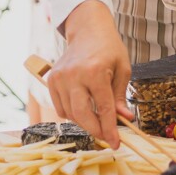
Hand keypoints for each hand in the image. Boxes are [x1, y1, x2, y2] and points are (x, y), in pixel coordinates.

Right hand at [50, 0, 131, 148]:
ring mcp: (60, 78)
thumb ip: (120, 96)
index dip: (110, 129)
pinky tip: (84, 105)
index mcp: (95, 72)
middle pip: (82, 115)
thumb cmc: (109, 49)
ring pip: (70, 114)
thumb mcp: (123, 69)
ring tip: (97, 117)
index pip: (103, 108)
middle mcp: (74, 75)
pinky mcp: (51, 79)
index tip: (116, 144)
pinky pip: (60, 106)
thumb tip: (124, 118)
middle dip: (95, 130)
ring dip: (84, 121)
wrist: (88, 30)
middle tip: (106, 137)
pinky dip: (72, 112)